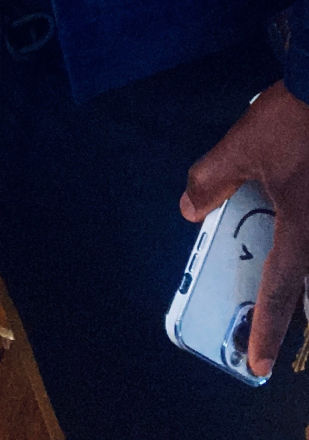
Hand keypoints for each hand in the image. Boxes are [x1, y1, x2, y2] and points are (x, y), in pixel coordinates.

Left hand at [182, 80, 308, 375]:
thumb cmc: (293, 121)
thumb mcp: (241, 148)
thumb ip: (211, 180)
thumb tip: (189, 208)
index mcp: (303, 229)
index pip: (280, 292)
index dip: (266, 330)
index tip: (258, 365)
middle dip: (291, 316)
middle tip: (272, 340)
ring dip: (301, 283)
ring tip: (288, 299)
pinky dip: (304, 251)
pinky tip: (298, 247)